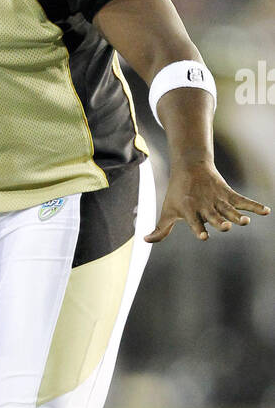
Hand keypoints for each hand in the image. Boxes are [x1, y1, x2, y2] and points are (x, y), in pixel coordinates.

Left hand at [146, 158, 269, 243]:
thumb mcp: (167, 211)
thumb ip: (160, 229)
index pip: (194, 222)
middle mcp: (205, 206)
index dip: (198, 229)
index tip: (203, 236)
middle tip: (226, 227)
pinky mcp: (228, 194)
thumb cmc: (177, 193)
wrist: (190, 166)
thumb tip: (145, 240)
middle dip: (220, 222)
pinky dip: (254, 206)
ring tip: (246, 221)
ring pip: (229, 209)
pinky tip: (266, 212)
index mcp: (190, 211)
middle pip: (214, 216)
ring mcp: (217, 200)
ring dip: (238, 215)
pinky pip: (243, 200)